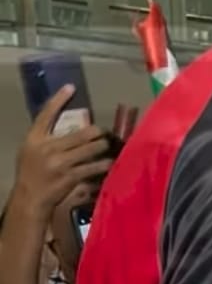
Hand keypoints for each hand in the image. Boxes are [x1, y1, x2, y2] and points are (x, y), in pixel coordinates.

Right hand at [11, 87, 110, 220]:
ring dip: (104, 147)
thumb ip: (47, 137)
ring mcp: (61, 162)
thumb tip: (70, 124)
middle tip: (104, 133)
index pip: (46, 114)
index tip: (70, 87)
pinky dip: (104, 164)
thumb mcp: (31, 150)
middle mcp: (48, 148)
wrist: (30, 196)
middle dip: (98, 133)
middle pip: (82, 132)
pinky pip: (95, 166)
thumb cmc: (31, 171)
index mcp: (35, 138)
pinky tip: (109, 163)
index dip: (58, 99)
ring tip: (109, 148)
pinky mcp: (72, 176)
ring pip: (93, 148)